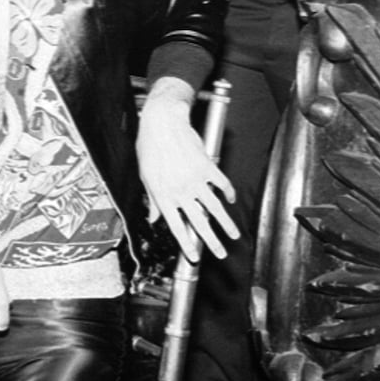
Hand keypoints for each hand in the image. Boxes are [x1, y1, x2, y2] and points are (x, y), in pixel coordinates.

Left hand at [136, 79, 238, 260]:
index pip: (176, 226)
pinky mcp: (207, 166)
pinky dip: (229, 193)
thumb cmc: (150, 147)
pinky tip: (232, 200)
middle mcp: (180, 190)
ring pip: (215, 207)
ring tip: (234, 235)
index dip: (186, 244)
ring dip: (226, 223)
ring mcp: (195, 179)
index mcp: (163, 195)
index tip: (194, 257)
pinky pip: (222, 184)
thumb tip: (154, 219)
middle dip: (211, 241)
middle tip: (221, 253)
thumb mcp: (145, 176)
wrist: (163, 123)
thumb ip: (153, 201)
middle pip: (199, 222)